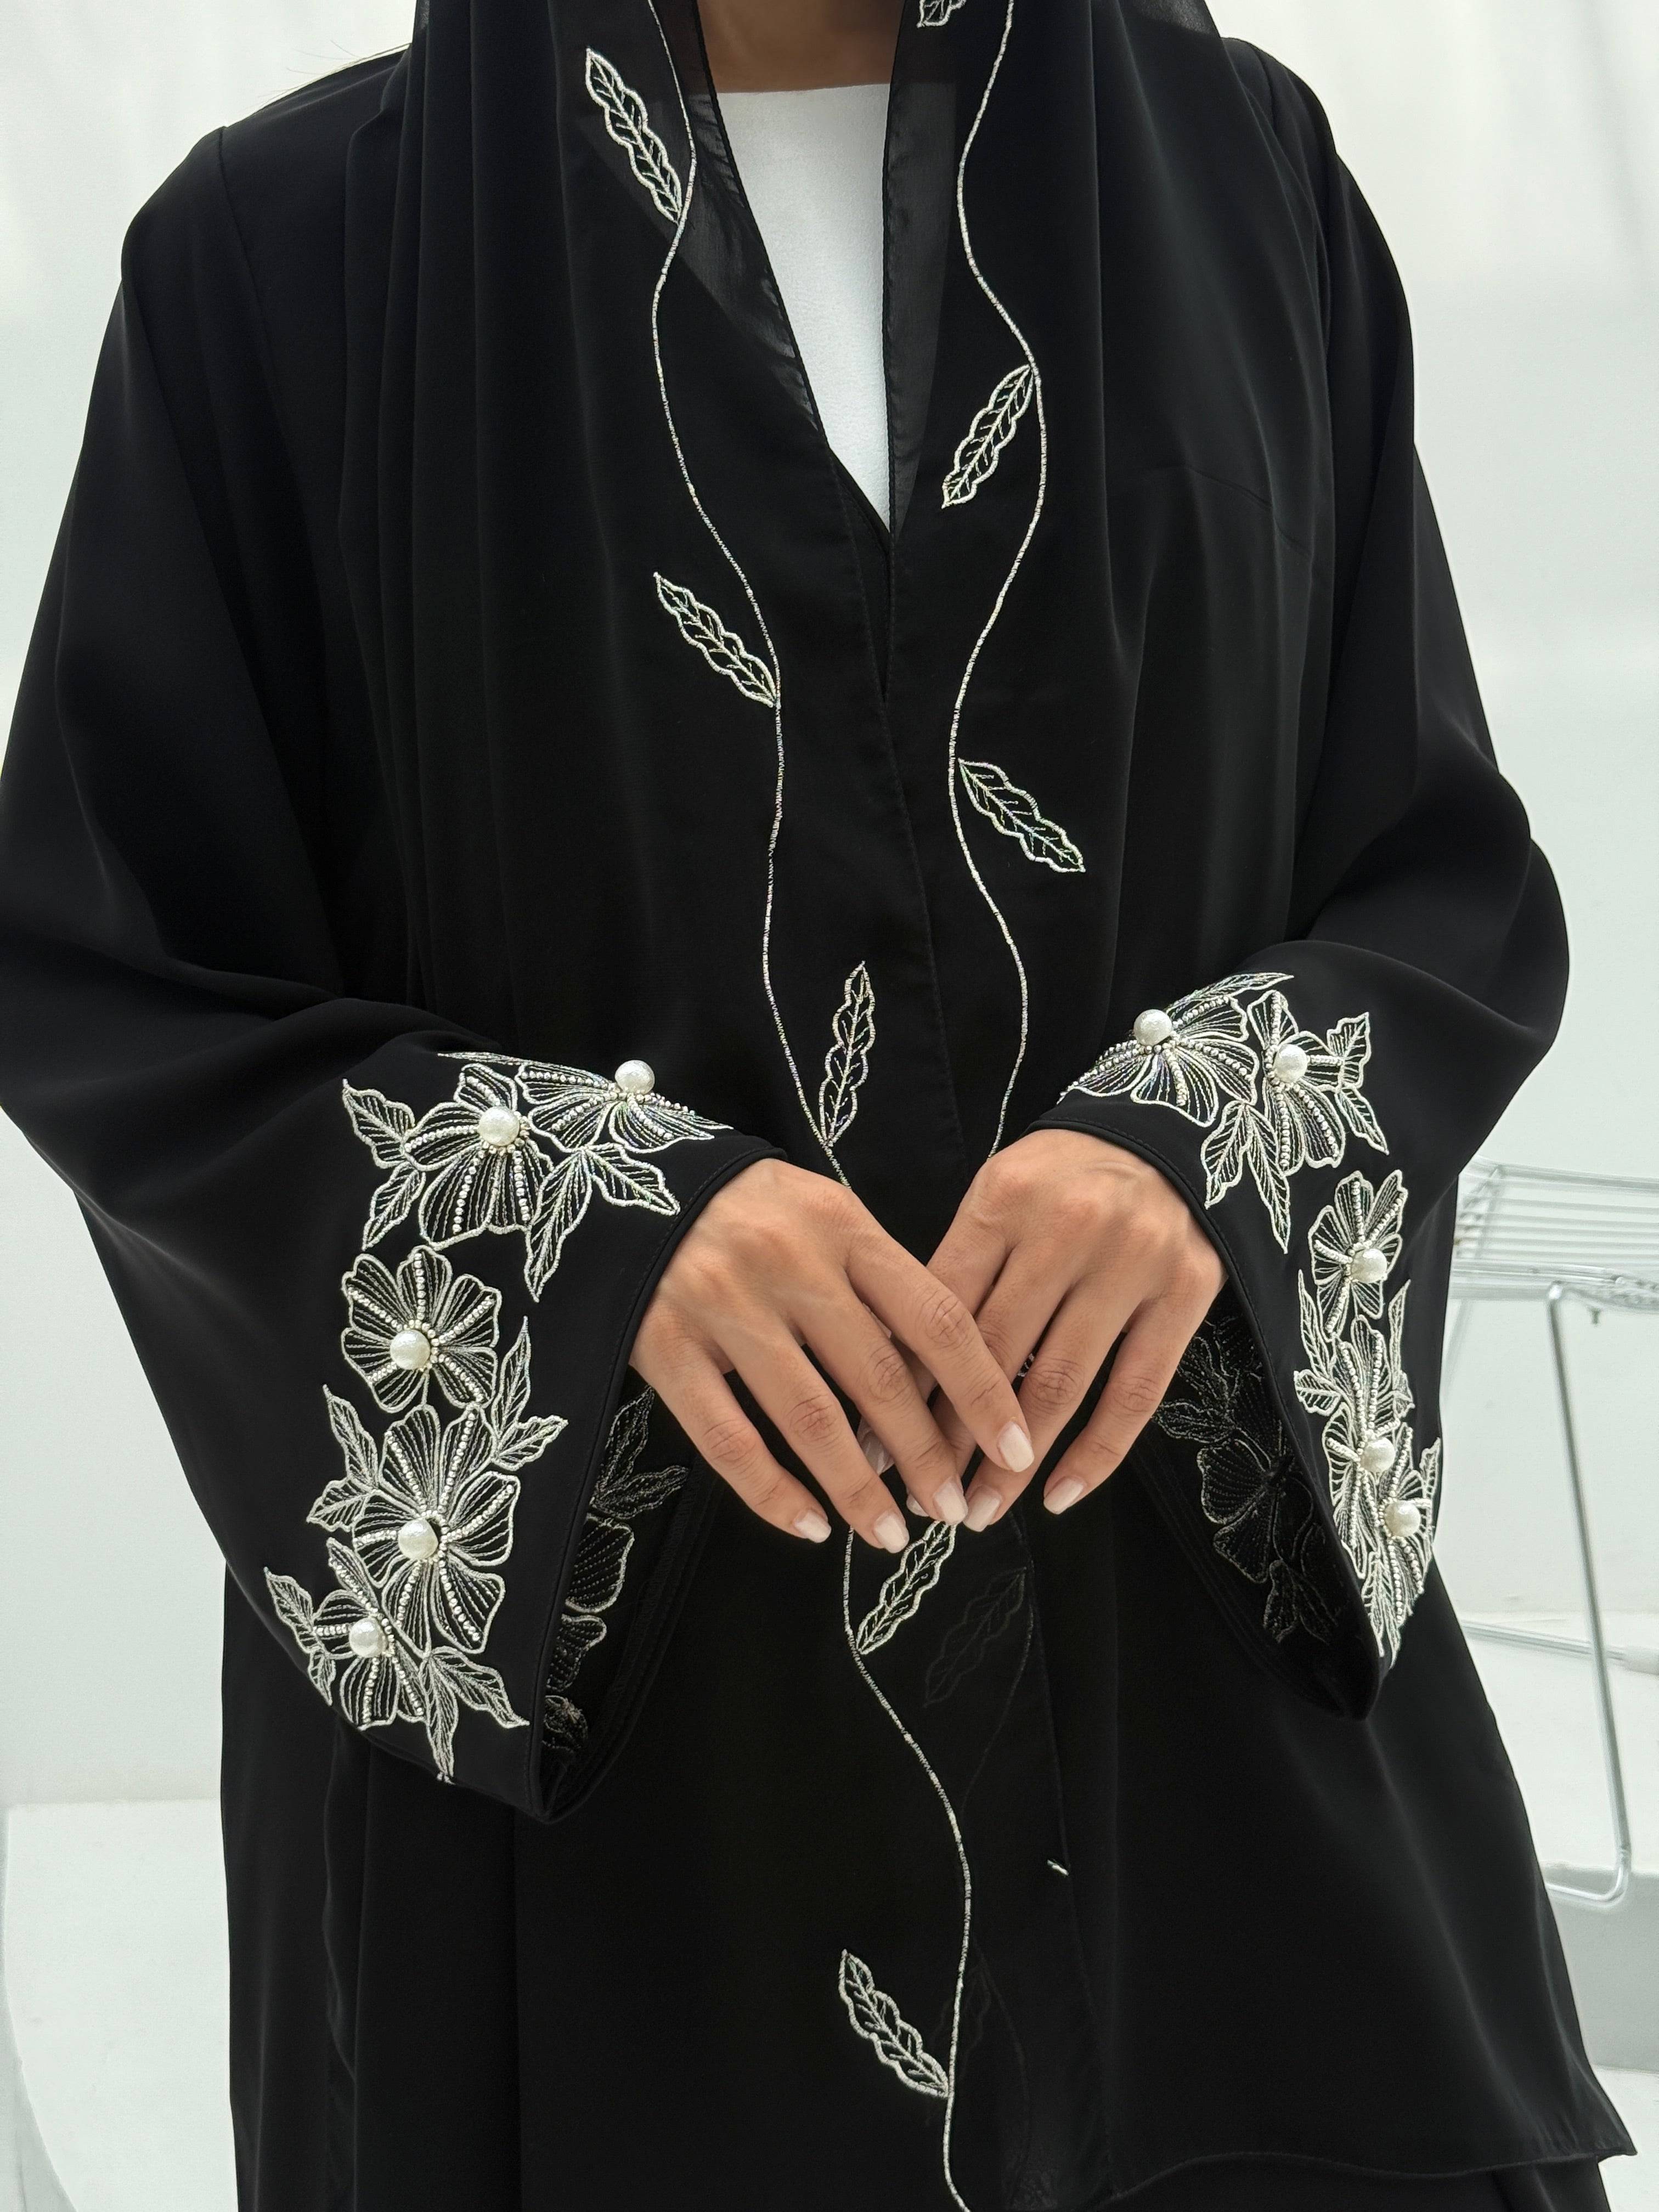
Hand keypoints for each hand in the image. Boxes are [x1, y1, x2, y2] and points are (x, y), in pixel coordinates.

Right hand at [630, 1159, 1033, 1551]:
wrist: (623, 1178)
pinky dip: (772, 1491)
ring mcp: (722, 1306)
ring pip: (808, 1416)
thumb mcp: (823, 1215)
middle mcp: (787, 1264)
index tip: (1015, 1447)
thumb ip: (877, 1281)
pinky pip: (727, 1437)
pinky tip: (809, 1526)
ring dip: (858, 1487)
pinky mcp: (663, 1346)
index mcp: (842, 1228)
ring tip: (890, 1534)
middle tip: (953, 1510)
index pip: (936, 1318)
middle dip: (926, 1456)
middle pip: (877, 1377)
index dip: (982, 1391)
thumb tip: (942, 1375)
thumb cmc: (748, 1208)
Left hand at [921, 1130, 1223, 1529]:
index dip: (905, 1384)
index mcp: (1005, 1199)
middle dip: (950, 1436)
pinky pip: (1136, 1393)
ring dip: (1014, 1461)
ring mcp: (1131, 1263)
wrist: (1171, 1131)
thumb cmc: (1064, 1176)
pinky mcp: (1185, 1294)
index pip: (942, 1308)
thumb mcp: (999, 1194)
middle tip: (920, 1497)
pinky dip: (1096, 1453)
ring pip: (1059, 1384)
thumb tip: (895, 1368)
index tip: (874, 1444)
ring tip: (978, 1509)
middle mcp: (1067, 1229)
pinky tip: (1058, 1497)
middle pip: (994, 1354)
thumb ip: (958, 1268)